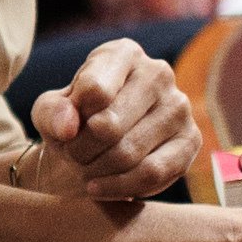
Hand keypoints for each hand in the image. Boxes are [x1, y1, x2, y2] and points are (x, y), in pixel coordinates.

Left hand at [24, 37, 199, 201]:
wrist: (97, 149)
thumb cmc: (74, 121)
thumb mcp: (49, 112)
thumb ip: (52, 112)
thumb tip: (69, 127)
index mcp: (123, 54)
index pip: (93, 89)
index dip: (70, 121)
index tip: (64, 132)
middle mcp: (158, 72)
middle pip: (109, 125)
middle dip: (81, 151)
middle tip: (73, 158)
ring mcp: (179, 106)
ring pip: (129, 152)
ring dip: (97, 171)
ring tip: (85, 170)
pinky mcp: (191, 140)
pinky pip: (152, 173)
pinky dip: (119, 187)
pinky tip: (99, 188)